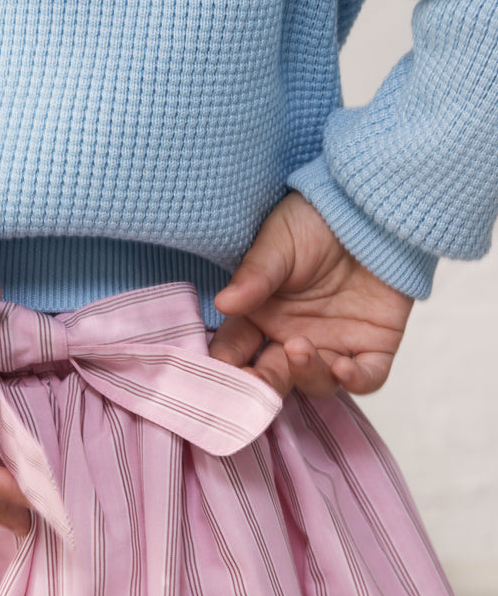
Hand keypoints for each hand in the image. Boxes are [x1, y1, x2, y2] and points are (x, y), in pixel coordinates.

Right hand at [207, 190, 415, 398]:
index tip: (221, 369)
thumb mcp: (277, 243)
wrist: (367, 210)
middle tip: (255, 379)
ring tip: (299, 348)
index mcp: (261, 316)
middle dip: (262, 385)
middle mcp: (293, 336)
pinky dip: (355, 381)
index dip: (227, 364)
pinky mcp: (373, 346)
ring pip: (317, 383)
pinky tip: (343, 367)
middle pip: (274, 376)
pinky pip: (366, 378)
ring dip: (306, 375)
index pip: (236, 349)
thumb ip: (255, 276)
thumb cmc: (314, 222)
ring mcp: (334, 344)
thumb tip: (223, 304)